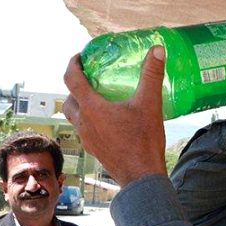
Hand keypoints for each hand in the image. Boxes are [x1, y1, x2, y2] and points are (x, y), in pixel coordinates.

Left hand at [63, 46, 167, 186]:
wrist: (142, 176)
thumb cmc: (143, 140)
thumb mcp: (150, 103)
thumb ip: (151, 74)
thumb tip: (156, 49)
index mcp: (91, 108)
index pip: (71, 79)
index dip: (73, 64)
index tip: (80, 56)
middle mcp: (84, 123)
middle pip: (69, 100)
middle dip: (75, 87)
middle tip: (90, 79)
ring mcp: (88, 139)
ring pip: (75, 117)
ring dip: (81, 106)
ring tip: (99, 100)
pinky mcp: (95, 151)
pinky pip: (86, 131)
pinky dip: (91, 122)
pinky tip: (110, 123)